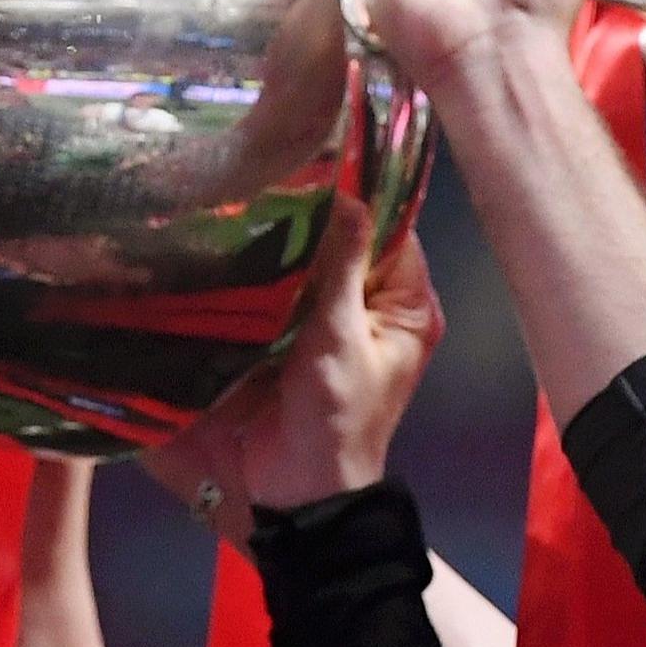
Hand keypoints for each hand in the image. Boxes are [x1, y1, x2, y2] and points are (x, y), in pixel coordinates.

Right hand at [137, 196, 443, 539]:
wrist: (296, 491)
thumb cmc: (335, 418)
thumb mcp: (341, 337)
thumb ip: (341, 266)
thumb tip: (347, 195)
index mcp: (408, 305)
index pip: (394, 228)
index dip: (362, 194)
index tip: (320, 155)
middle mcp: (377, 306)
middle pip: (350, 241)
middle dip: (317, 213)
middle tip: (273, 166)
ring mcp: (333, 321)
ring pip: (314, 262)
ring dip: (286, 239)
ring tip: (249, 192)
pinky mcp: (294, 335)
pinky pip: (284, 289)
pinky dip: (265, 270)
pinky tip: (236, 238)